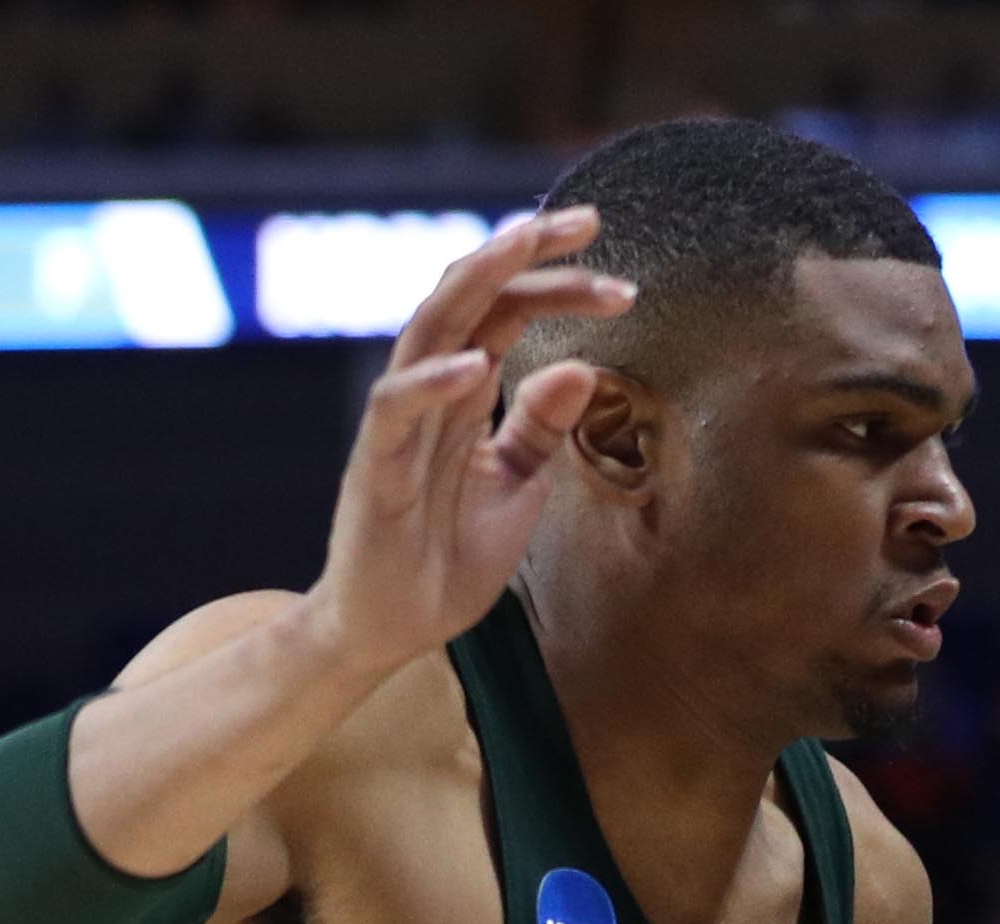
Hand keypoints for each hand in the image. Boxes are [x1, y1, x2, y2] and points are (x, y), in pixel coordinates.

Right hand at [298, 207, 633, 681]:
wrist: (392, 626)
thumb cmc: (447, 553)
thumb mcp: (517, 487)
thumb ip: (541, 429)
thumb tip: (584, 369)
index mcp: (465, 391)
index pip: (511, 313)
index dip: (561, 286)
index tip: (623, 278)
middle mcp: (429, 391)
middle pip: (472, 297)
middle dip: (524, 252)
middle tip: (587, 220)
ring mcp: (398, 424)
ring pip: (428, 329)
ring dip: (475, 283)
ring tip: (521, 245)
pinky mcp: (376, 468)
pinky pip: (395, 411)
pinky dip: (433, 382)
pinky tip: (477, 363)